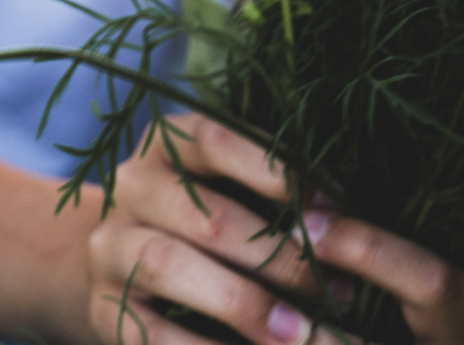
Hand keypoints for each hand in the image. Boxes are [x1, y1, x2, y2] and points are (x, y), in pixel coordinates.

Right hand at [82, 115, 463, 344]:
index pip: (215, 138)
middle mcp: (131, 187)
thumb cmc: (207, 223)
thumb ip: (277, 188)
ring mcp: (110, 248)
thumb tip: (359, 210)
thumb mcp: (230, 189)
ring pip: (170, 266)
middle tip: (340, 292)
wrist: (116, 269)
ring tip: (303, 335)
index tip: (339, 207)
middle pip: (204, 214)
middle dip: (278, 257)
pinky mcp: (103, 310)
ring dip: (245, 303)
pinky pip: (150, 334)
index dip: (277, 170)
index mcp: (167, 143)